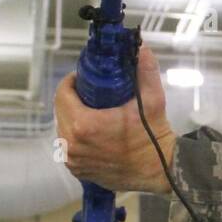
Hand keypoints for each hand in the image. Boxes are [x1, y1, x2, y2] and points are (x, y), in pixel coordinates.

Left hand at [55, 41, 176, 193]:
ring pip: (63, 128)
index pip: (62, 94)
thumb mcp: (153, 101)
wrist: (161, 172)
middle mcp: (72, 144)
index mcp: (84, 125)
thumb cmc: (154, 137)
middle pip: (60, 111)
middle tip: (91, 93)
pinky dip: (76, 137)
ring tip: (91, 112)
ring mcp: (73, 160)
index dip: (72, 82)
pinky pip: (69, 146)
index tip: (84, 78)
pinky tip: (91, 132)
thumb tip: (141, 49)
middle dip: (72, 99)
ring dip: (72, 117)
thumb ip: (145, 72)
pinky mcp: (78, 170)